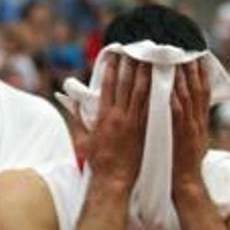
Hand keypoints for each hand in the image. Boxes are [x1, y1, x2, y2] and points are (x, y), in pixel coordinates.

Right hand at [83, 56, 150, 191]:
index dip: (112, 67)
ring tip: (152, 58)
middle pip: (127, 84)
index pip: (109, 85)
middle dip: (131, 64)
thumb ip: (76, 117)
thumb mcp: (82, 138)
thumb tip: (67, 101)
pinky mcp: (145, 130)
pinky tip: (162, 81)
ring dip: (146, 74)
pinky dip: (157, 92)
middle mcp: (120, 117)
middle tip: (138, 48)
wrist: (114, 180)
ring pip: (142, 92)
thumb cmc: (97, 161)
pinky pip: (152, 107)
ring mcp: (134, 123)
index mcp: (104, 117)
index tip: (116, 53)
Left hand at [171, 60, 211, 196]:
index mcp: (200, 121)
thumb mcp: (194, 140)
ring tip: (177, 60)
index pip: (203, 92)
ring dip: (183, 79)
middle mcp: (198, 121)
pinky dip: (174, 99)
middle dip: (193, 69)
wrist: (187, 183)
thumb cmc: (186, 164)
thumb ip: (190, 123)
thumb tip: (187, 110)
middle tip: (187, 50)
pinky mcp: (181, 136)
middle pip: (197, 90)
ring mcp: (191, 128)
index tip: (197, 56)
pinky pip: (177, 114)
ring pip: (188, 98)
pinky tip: (169, 87)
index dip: (201, 73)